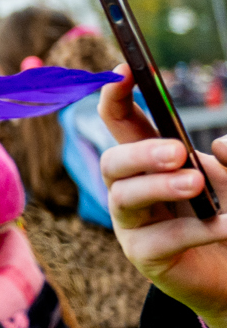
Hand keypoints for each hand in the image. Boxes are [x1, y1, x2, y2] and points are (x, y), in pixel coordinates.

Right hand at [98, 70, 226, 327]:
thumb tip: (218, 146)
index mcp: (148, 159)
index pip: (119, 121)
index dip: (115, 95)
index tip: (125, 70)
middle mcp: (131, 188)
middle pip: (112, 161)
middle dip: (140, 153)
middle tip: (178, 152)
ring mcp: (133, 223)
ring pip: (124, 197)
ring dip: (159, 186)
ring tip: (195, 184)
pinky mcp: (145, 256)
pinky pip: (159, 239)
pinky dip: (195, 229)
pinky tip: (222, 225)